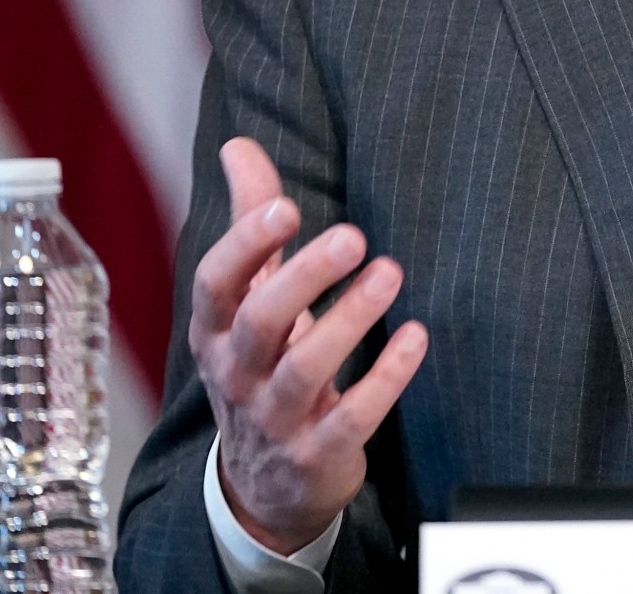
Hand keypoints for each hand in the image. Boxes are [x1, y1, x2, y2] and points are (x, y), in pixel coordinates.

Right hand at [190, 137, 428, 553]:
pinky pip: (351, 418)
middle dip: (304, 276)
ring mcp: (275, 419)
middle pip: (260, 322)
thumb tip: (237, 145)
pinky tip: (417, 337)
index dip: (244, 245)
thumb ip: (250, 224)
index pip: (215, 283)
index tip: (283, 205)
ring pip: (306, 369)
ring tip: (391, 272)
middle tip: (353, 235)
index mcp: (215, 331)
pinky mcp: (317, 454)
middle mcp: (237, 374)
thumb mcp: (247, 301)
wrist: (264, 486)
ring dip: (350, 319)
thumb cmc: (260, 366)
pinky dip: (385, 378)